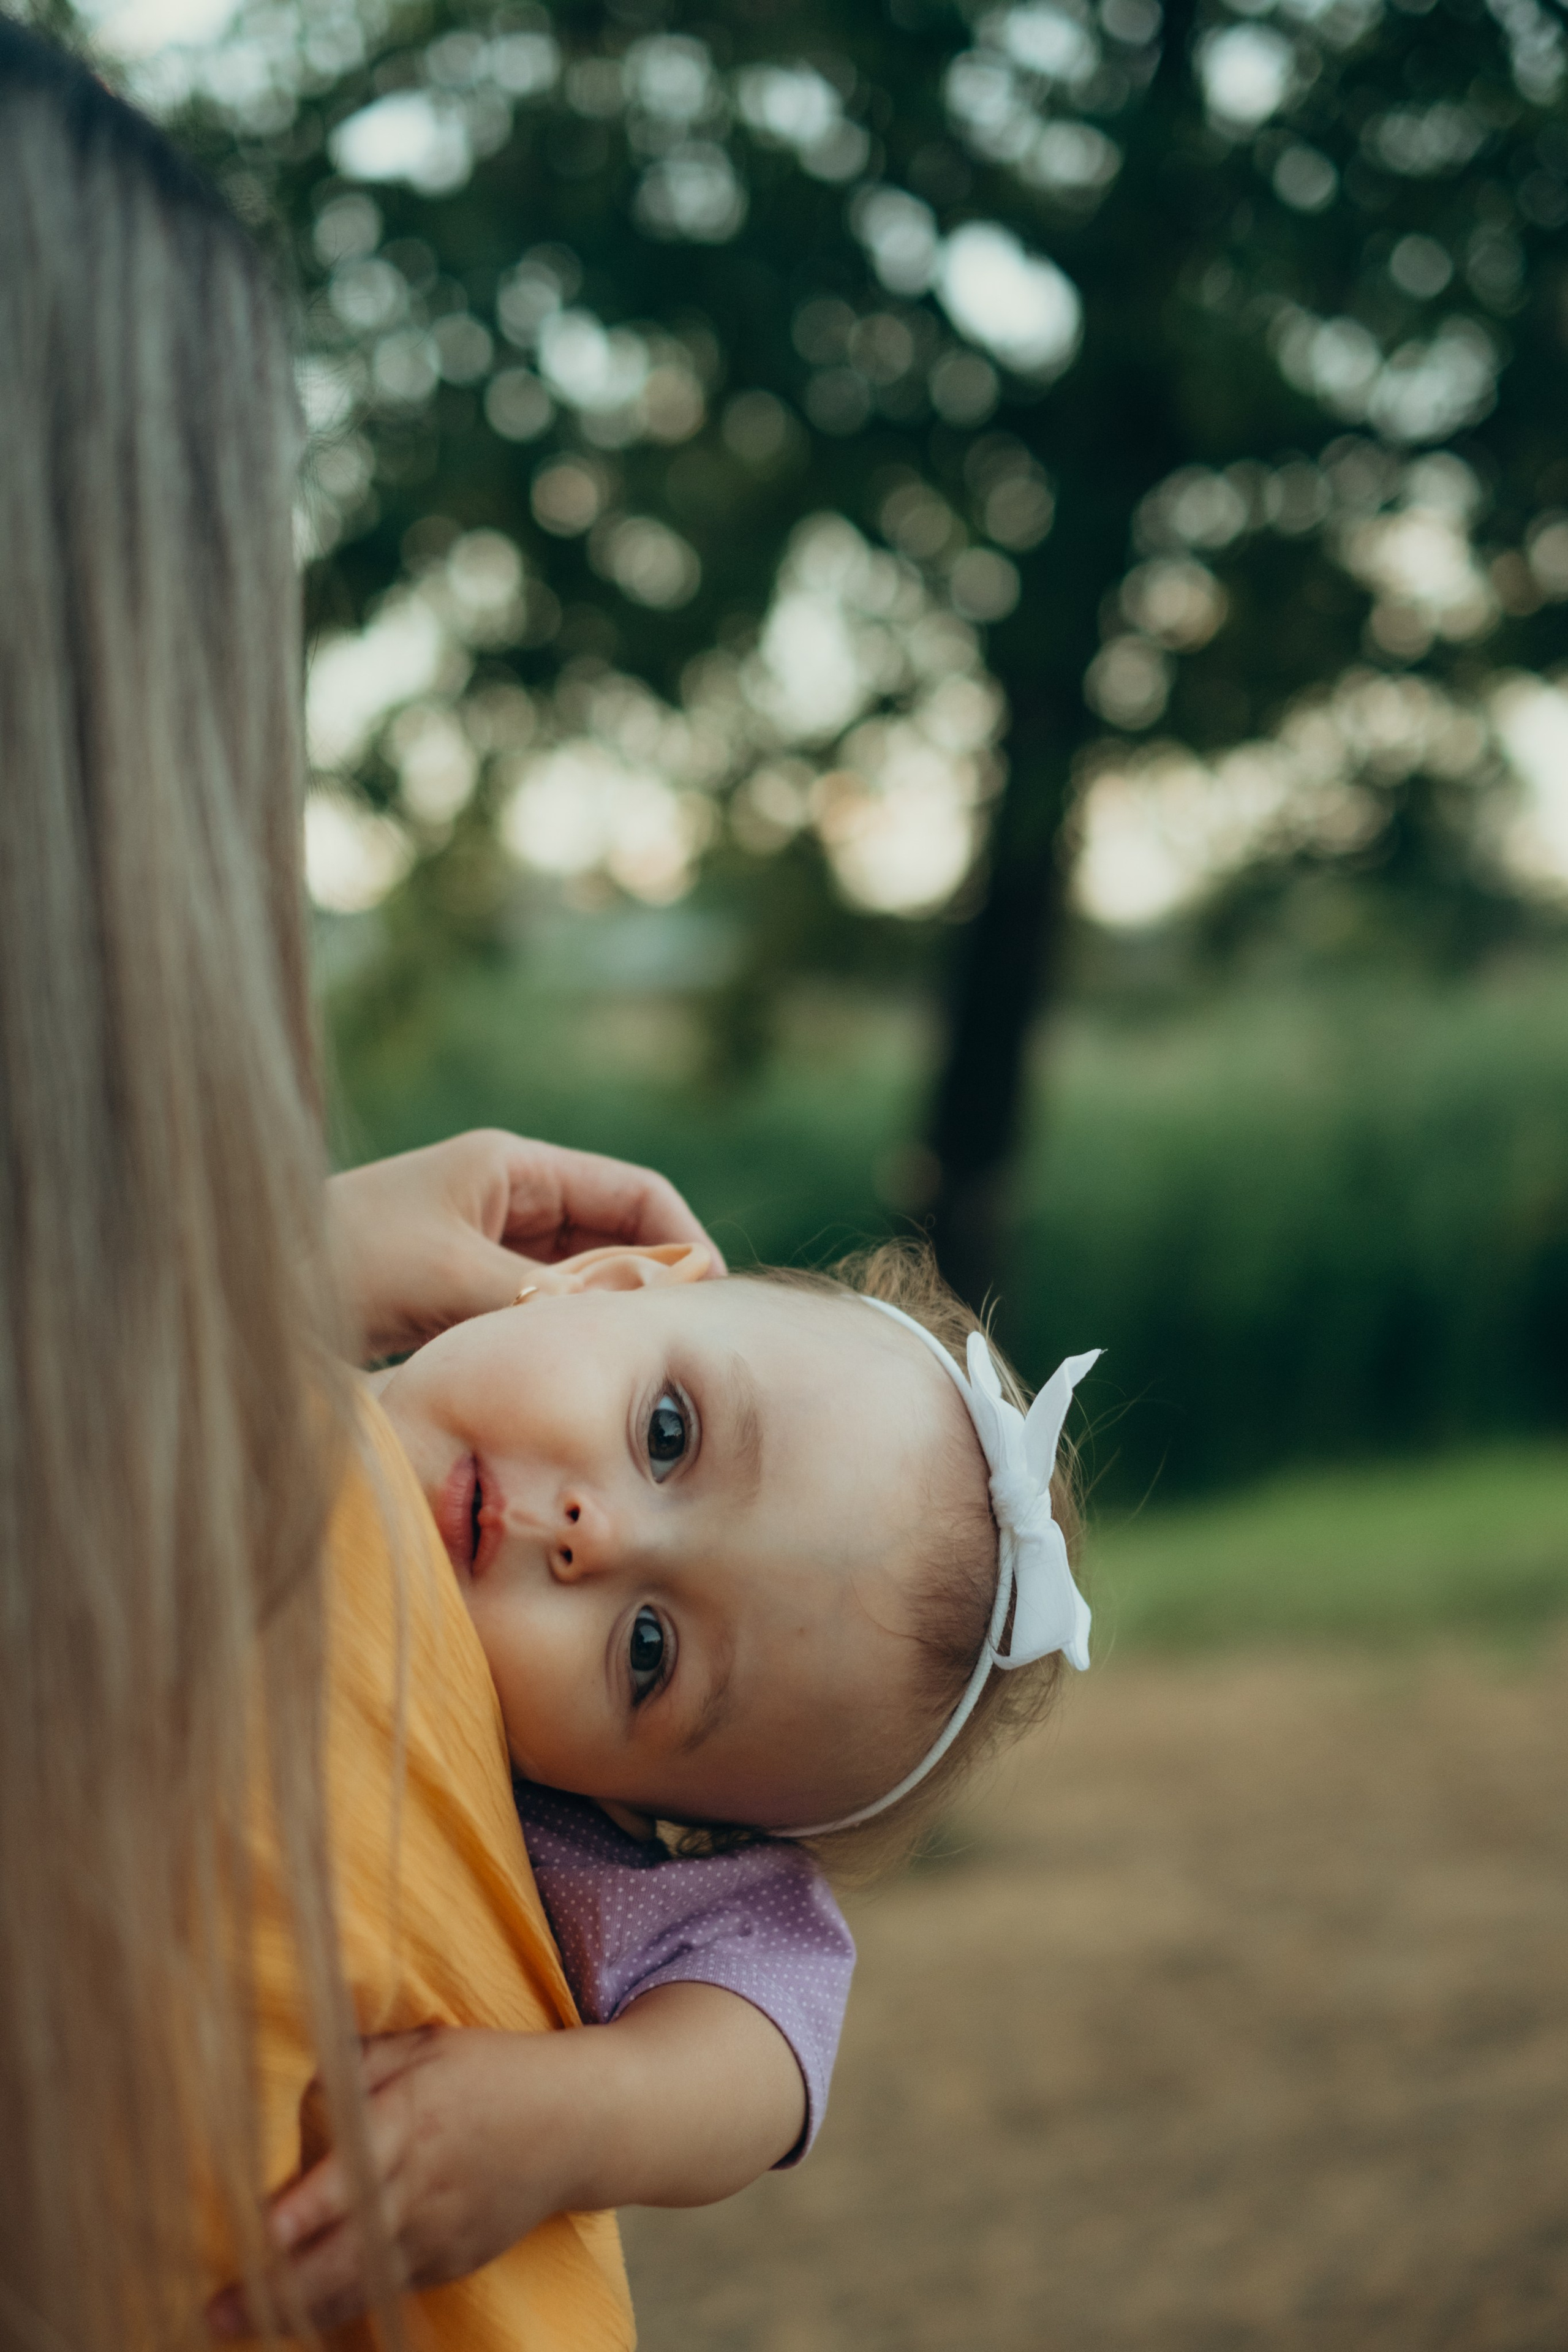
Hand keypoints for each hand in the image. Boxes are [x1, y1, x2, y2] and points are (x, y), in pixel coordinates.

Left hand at [205, 1991, 803, 2337]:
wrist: (580, 2122)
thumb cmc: (491, 2072)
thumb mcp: (428, 2046)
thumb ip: (360, 2064)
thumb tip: (300, 2085)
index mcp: (414, 2119)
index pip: (351, 2171)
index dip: (304, 2207)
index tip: (258, 2230)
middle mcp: (423, 2185)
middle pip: (345, 2249)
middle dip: (277, 2285)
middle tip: (214, 2310)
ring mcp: (440, 2233)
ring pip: (361, 2282)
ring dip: (296, 2307)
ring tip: (235, 2320)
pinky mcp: (452, 2261)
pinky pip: (388, 2288)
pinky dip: (342, 2304)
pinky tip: (298, 2312)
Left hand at [328, 1130, 723, 1358]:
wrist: (244, 1295)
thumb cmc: (340, 1261)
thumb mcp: (449, 1278)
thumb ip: (543, 1297)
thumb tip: (631, 1318)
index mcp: (513, 1169)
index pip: (634, 1194)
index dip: (682, 1242)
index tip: (708, 1302)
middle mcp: (508, 1202)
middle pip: (615, 1240)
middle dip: (650, 1289)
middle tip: (677, 1350)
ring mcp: (486, 1250)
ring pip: (578, 1285)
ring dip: (603, 1320)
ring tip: (630, 1369)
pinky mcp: (462, 1297)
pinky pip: (536, 1317)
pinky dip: (560, 1342)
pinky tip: (573, 1379)